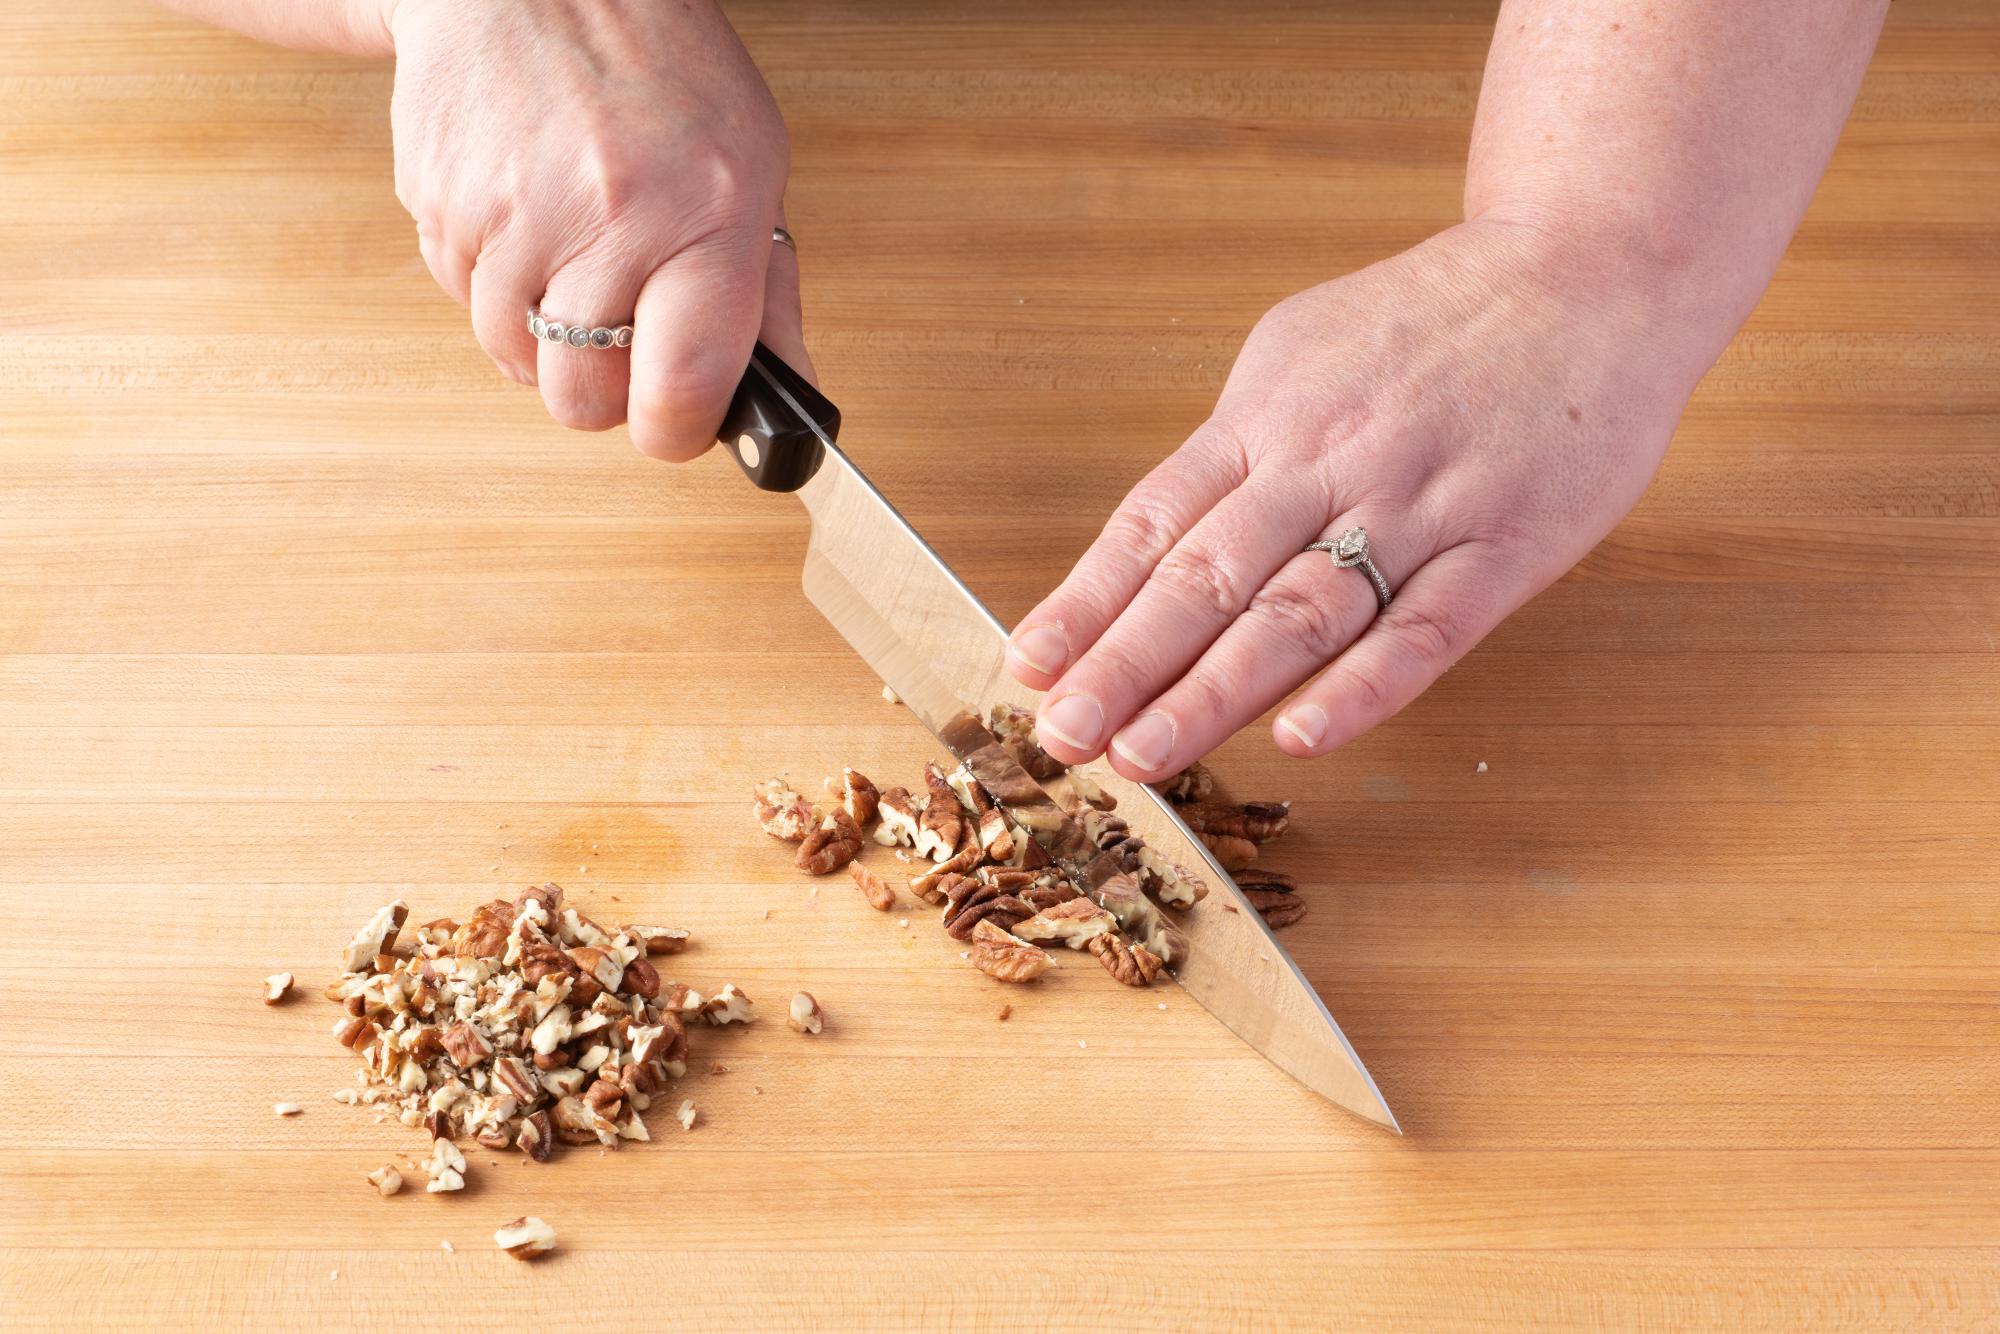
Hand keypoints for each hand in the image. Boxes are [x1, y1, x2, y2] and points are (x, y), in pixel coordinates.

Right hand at [384, 0, 803, 455]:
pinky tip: (527, 221)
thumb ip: (768, 298)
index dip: (674, 431)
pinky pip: (462, 300)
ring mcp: (513, 211)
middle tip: (619, 341)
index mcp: (707, 211)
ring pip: (514, 359)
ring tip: (573, 259)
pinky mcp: (441, 202)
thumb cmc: (658, 68)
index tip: (675, 426)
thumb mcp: (753, 167)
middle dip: (600, 392)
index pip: (682, 383)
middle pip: (580, 397)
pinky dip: (494, 286)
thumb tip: (788, 403)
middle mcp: (609, 213)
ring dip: (541, 338)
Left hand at [1006, 219, 1710, 777]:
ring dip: (1213, 691)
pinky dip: (1362, 687)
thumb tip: (1155, 540)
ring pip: (1299, 613)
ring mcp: (1418, 506)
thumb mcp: (1305, 352)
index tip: (1030, 663)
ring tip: (1143, 755)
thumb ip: (1238, 448)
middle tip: (1063, 735)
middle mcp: (1329, 461)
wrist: (1590, 267)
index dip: (1087, 599)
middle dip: (1125, 663)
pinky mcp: (1504, 548)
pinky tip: (1302, 737)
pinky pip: (1424, 630)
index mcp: (1269, 416)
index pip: (1155, 522)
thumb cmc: (1434, 322)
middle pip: (1207, 576)